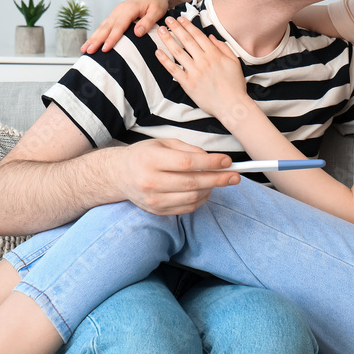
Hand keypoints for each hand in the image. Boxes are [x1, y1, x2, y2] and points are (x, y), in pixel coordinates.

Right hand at [82, 0, 171, 53]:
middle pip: (106, 26)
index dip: (111, 38)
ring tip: (84, 49)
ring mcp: (116, 12)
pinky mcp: (116, 15)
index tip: (105, 49)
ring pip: (102, 26)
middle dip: (96, 39)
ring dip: (93, 37)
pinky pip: (104, 25)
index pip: (119, 26)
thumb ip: (148, 22)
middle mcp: (120, 9)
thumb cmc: (157, 2)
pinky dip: (97, 33)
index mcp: (129, 8)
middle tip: (88, 51)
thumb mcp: (158, 11)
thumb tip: (137, 32)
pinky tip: (92, 41)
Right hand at [112, 139, 239, 213]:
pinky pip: (186, 208)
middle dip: (218, 179)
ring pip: (192, 198)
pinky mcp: (157, 211)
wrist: (119, 175)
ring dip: (211, 190)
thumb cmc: (143, 155)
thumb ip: (187, 149)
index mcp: (150, 159)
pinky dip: (200, 200)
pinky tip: (205, 191)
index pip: (186, 163)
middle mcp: (150, 181)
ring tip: (218, 181)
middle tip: (235, 176)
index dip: (210, 163)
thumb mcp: (162, 143)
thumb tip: (210, 159)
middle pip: (192, 183)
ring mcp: (153, 200)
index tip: (227, 161)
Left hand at [154, 16, 249, 121]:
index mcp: (214, 54)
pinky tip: (158, 52)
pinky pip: (174, 70)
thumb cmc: (235, 84)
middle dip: (176, 28)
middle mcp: (203, 61)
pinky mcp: (188, 84)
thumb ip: (223, 47)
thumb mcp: (234, 61)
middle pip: (186, 41)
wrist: (232, 105)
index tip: (180, 18)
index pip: (198, 36)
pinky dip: (165, 61)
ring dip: (168, 40)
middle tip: (167, 19)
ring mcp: (194, 72)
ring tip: (161, 31)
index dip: (188, 26)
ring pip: (178, 52)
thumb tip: (211, 37)